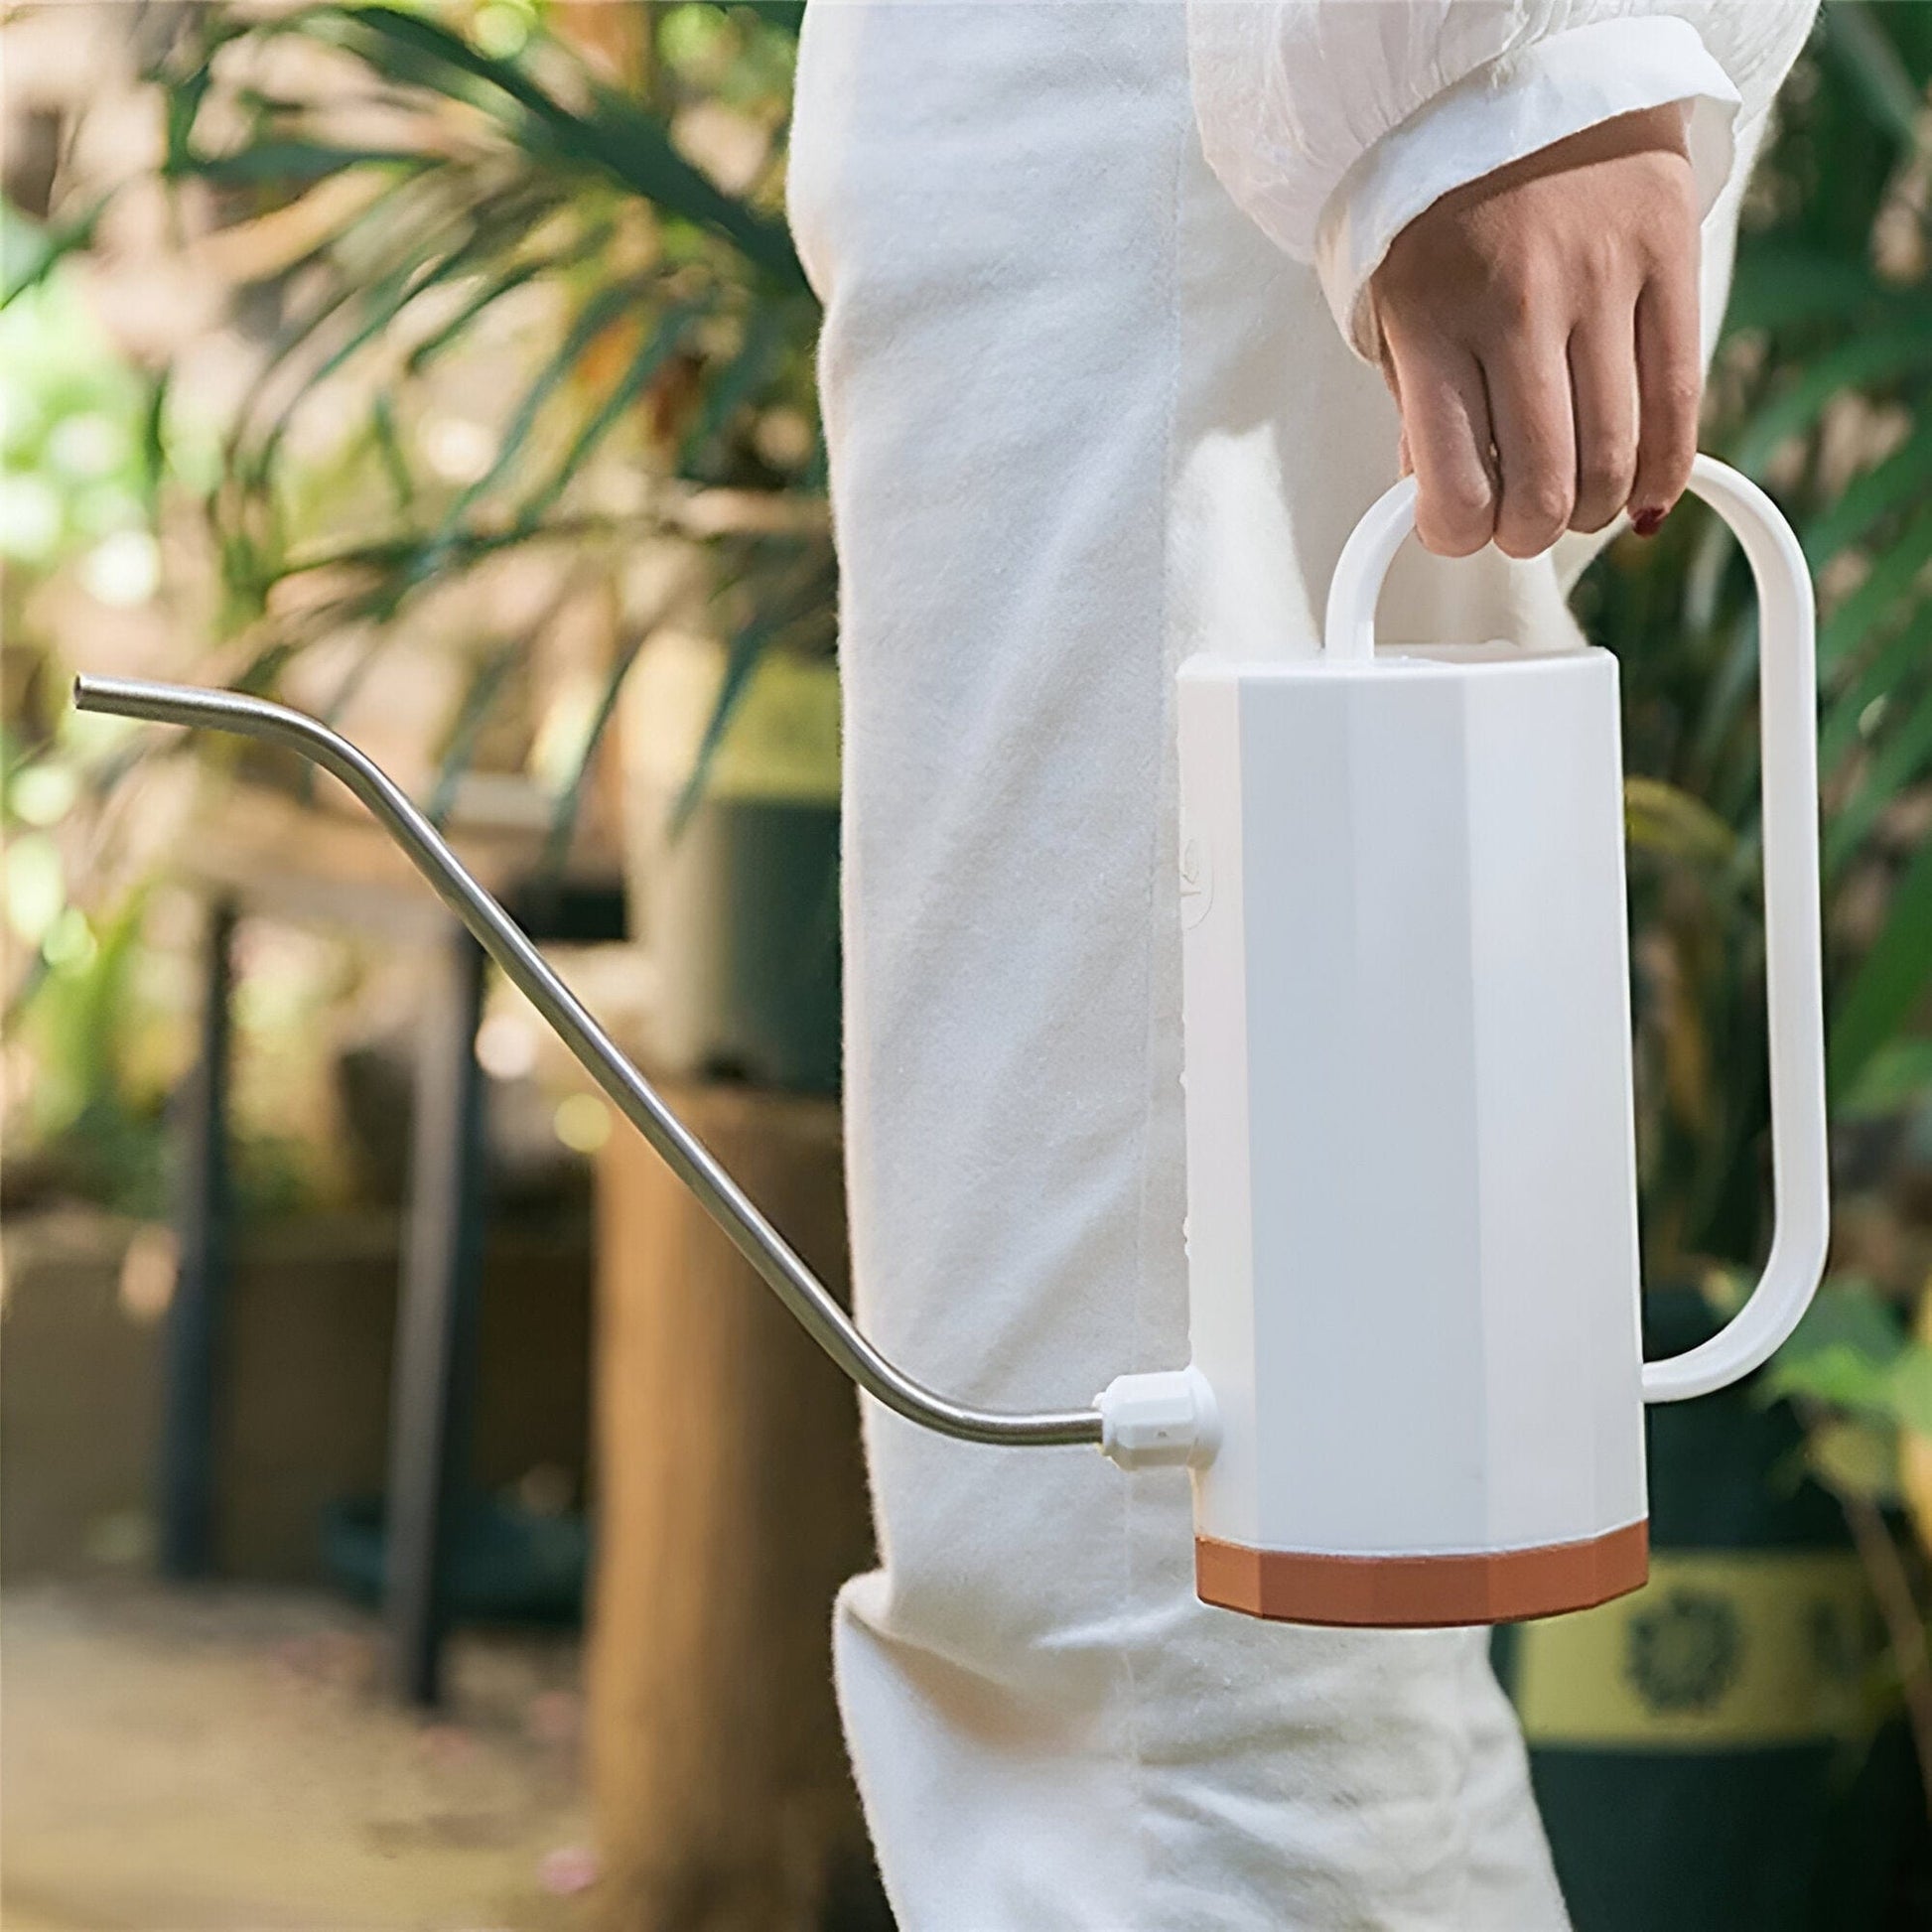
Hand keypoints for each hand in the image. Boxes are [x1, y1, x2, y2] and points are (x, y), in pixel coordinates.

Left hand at [1369, 105, 1701, 558]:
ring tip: (1573, 499)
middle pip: (1545, 491)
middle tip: (1520, 523)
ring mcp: (1601, 279)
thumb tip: (1445, 502)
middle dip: (1528, 534)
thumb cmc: (1441, 211)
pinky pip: (1679, 403)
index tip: (1459, 529)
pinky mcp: (1670, 256)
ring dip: (1592, 510)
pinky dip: (1660, 471)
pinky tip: (1640, 492)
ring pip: (1614, 461)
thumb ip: (1418, 408)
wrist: (1516, 80)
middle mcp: (1517, 303)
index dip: (1457, 537)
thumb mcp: (1393, 309)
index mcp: (1430, 321)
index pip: (1454, 490)